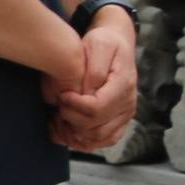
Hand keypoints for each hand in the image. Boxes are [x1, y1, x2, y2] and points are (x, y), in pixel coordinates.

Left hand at [49, 13, 139, 150]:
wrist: (116, 45)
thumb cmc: (105, 43)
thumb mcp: (98, 45)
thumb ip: (93, 69)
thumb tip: (86, 93)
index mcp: (124, 85)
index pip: (97, 109)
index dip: (74, 106)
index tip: (62, 94)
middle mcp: (128, 104)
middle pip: (95, 128)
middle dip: (69, 119)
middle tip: (57, 105)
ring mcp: (124, 116)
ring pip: (96, 139)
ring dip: (72, 134)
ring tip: (58, 118)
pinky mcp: (117, 122)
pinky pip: (99, 142)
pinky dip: (79, 141)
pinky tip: (64, 128)